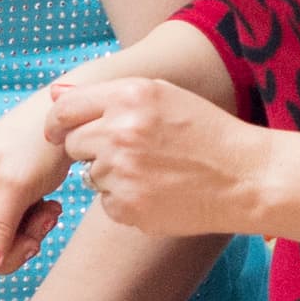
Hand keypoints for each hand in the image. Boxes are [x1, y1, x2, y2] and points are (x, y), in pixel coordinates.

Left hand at [47, 77, 262, 239]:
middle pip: (73, 144)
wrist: (245, 178)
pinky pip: (106, 202)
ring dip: (110, 175)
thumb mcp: (162, 95)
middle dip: (89, 148)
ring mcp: (122, 173)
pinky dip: (125, 199)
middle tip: (128, 152)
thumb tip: (54, 94)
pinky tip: (158, 191)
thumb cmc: (206, 132)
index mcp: (129, 97)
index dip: (57, 122)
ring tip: (153, 170)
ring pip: (90, 175)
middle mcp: (120, 132)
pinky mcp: (127, 207)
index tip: (58, 131)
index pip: (65, 108)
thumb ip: (106, 93)